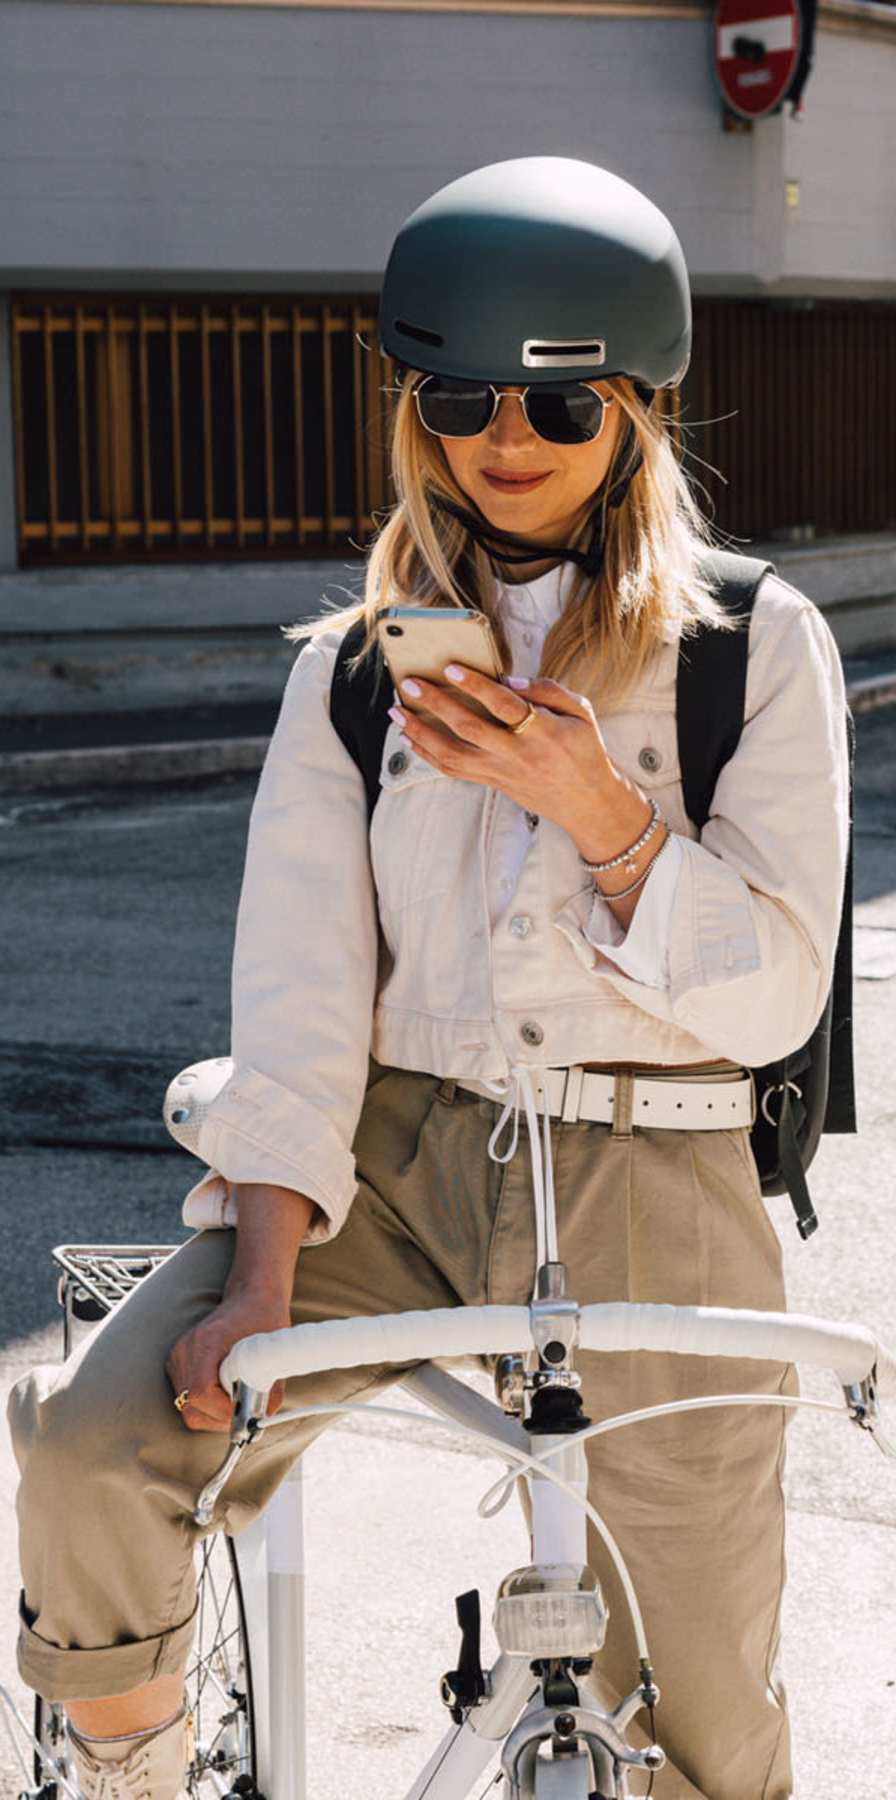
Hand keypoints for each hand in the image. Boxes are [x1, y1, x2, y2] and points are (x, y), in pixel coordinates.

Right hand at [165, 1284, 290, 1432]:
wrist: (251, 1297)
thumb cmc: (264, 1320)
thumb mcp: (273, 1353)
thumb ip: (268, 1391)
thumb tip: (260, 1421)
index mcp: (207, 1341)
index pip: (201, 1393)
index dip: (223, 1411)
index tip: (244, 1411)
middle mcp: (186, 1349)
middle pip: (190, 1405)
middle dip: (219, 1417)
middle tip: (243, 1412)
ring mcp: (178, 1356)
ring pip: (187, 1406)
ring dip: (212, 1413)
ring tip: (236, 1401)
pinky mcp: (177, 1363)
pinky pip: (186, 1397)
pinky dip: (206, 1404)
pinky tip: (225, 1393)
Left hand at [391, 665, 614, 837]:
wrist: (587, 803)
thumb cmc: (585, 751)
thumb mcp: (581, 713)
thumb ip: (549, 691)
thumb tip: (509, 679)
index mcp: (543, 733)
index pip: (505, 706)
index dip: (476, 686)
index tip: (450, 668)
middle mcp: (518, 755)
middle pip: (469, 729)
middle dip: (436, 705)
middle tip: (411, 685)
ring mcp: (502, 773)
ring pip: (453, 755)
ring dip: (421, 732)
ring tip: (398, 712)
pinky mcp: (493, 784)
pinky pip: (454, 771)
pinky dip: (428, 754)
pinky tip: (410, 738)